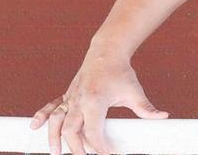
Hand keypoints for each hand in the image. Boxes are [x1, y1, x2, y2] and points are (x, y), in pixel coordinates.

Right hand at [29, 55, 168, 154]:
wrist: (107, 52)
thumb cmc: (121, 73)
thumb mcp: (134, 92)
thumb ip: (146, 108)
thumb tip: (163, 117)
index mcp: (95, 101)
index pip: (94, 131)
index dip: (100, 147)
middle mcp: (79, 100)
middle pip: (71, 130)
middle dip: (76, 148)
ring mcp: (71, 97)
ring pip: (57, 120)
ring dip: (54, 137)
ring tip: (55, 152)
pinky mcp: (67, 95)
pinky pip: (50, 106)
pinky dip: (42, 116)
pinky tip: (34, 126)